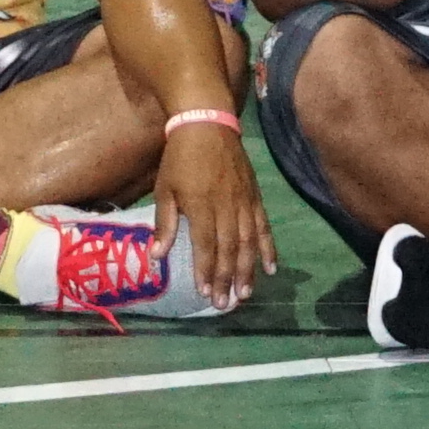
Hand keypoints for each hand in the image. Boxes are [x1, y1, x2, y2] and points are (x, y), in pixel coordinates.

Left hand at [155, 119, 273, 308]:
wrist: (207, 124)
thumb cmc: (180, 158)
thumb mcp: (164, 189)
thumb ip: (165, 224)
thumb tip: (157, 256)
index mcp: (201, 205)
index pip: (206, 246)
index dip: (207, 271)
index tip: (205, 293)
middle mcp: (226, 207)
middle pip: (229, 249)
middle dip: (227, 279)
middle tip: (225, 304)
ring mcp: (244, 202)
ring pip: (249, 242)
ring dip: (248, 270)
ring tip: (245, 294)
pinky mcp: (255, 196)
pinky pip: (264, 226)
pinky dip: (269, 248)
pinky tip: (271, 268)